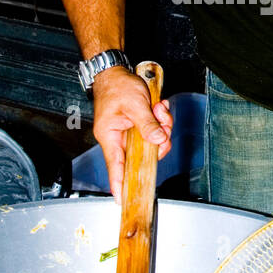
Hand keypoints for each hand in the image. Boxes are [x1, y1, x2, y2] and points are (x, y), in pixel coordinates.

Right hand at [91, 67, 172, 203]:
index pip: (115, 168)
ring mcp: (128, 133)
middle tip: (162, 125)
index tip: (122, 201)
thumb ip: (147, 125)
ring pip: (151, 142)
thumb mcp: (135, 105)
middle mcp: (118, 139)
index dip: (119, 185)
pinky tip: (158, 108)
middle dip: (158, 141)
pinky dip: (160, 120)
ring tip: (159, 110)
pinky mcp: (137, 127)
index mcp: (110, 137)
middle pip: (142, 155)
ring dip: (161, 127)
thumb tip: (157, 141)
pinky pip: (153, 131)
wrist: (115, 71)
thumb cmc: (116, 87)